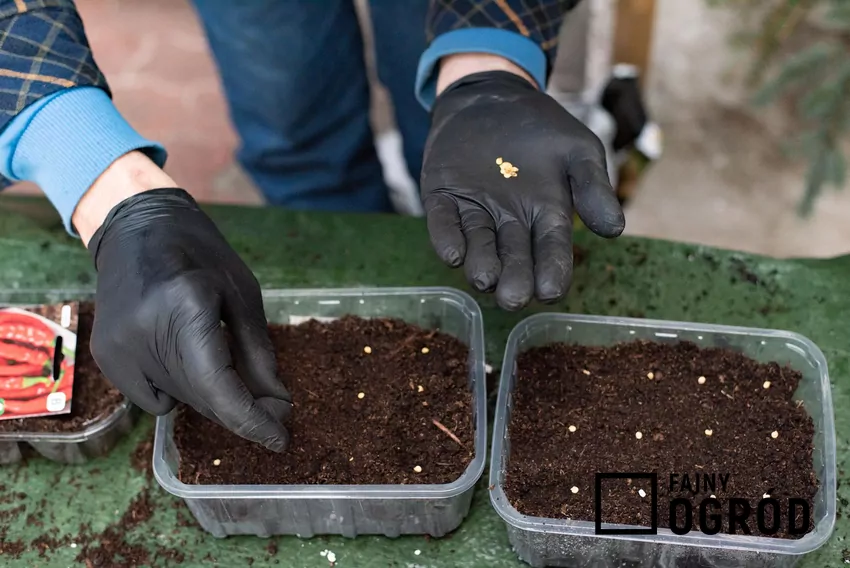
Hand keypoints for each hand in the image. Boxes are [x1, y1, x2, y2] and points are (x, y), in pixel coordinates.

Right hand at [88, 188, 290, 450]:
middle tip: (273, 407)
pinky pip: (152, 399)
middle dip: (242, 411)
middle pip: (202, 398)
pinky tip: (185, 358)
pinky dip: (179, 391)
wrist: (136, 228)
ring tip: (225, 363)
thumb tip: (277, 404)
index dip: (252, 421)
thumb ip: (257, 352)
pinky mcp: (106, 357)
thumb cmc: (200, 253)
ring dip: (213, 399)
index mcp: (185, 306)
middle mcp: (144, 332)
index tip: (281, 440)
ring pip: (181, 402)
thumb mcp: (242, 293)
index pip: (219, 386)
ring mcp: (117, 348)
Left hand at [422, 69, 624, 310]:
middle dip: (514, 279)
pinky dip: (446, 238)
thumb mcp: (577, 150)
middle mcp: (509, 223)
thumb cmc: (542, 127)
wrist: (492, 95)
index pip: (551, 250)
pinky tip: (452, 253)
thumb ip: (593, 187)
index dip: (552, 270)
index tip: (552, 291)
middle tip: (513, 298)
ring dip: (480, 264)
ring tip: (484, 278)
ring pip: (478, 245)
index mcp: (545, 215)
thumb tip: (615, 230)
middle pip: (514, 257)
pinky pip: (443, 223)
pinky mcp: (443, 200)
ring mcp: (475, 212)